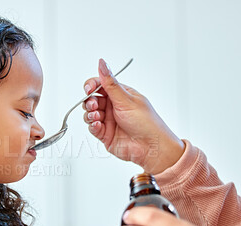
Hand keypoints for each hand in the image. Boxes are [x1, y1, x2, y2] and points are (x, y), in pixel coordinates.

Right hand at [83, 59, 184, 173]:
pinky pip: (92, 127)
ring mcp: (109, 121)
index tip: (89, 89)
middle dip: (90, 101)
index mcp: (120, 95)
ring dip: (90, 114)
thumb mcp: (126, 100)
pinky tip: (97, 124)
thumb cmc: (147, 123)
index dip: (92, 85)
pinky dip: (92, 125)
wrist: (151, 147)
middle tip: (94, 105)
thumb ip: (110, 83)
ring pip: (90, 114)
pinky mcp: (105, 134)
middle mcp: (113, 107)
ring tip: (97, 116)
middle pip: (92, 99)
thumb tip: (102, 64)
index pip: (100, 85)